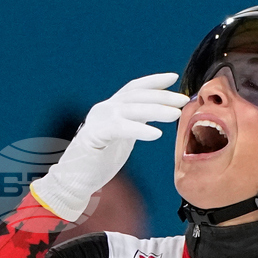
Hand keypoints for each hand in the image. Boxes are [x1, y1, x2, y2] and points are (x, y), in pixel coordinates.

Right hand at [31, 73, 189, 220]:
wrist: (74, 180)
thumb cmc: (100, 161)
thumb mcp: (125, 136)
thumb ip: (138, 122)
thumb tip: (163, 114)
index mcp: (112, 108)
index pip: (134, 88)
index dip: (154, 81)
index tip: (173, 77)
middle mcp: (105, 109)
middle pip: (137, 95)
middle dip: (162, 96)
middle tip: (183, 100)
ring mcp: (98, 120)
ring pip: (131, 109)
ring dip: (156, 110)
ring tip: (175, 114)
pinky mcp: (94, 135)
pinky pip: (120, 128)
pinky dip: (139, 130)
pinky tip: (156, 134)